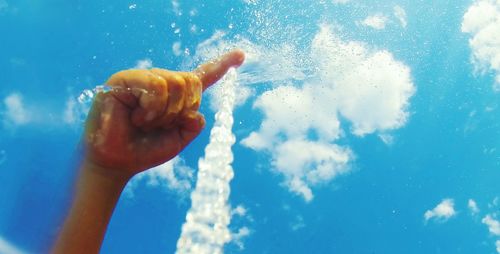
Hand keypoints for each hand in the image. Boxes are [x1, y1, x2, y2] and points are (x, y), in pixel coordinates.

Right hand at [82, 50, 244, 177]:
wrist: (117, 162)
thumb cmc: (146, 150)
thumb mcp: (179, 139)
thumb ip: (194, 123)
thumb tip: (196, 111)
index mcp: (176, 95)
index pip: (202, 76)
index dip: (221, 65)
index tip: (241, 55)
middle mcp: (161, 82)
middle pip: (191, 81)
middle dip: (182, 109)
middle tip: (160, 124)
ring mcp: (142, 78)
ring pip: (176, 83)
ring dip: (165, 112)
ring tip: (144, 122)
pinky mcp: (124, 79)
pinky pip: (156, 85)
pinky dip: (153, 107)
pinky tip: (138, 117)